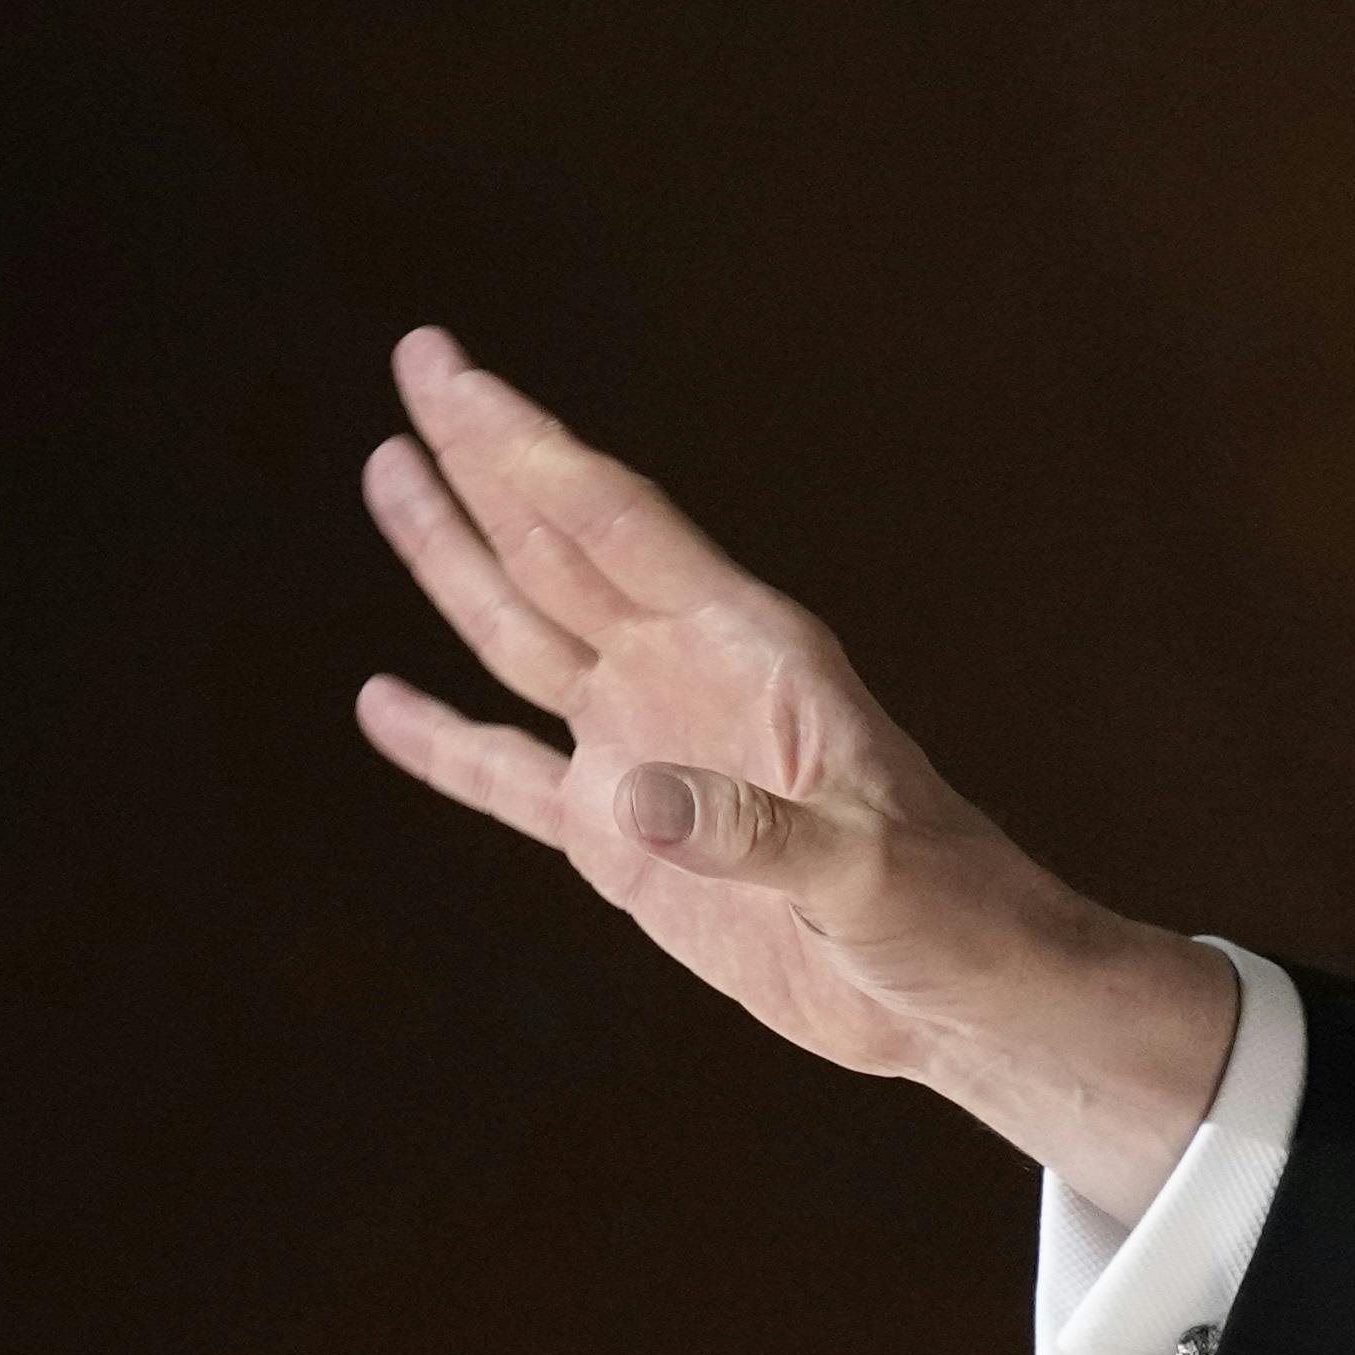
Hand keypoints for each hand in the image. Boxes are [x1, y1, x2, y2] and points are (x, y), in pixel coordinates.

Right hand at [350, 328, 1236, 1216]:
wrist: (969, 996)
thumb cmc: (951, 914)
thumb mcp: (866, 874)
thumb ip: (754, 836)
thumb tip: (629, 799)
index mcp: (756, 654)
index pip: (618, 526)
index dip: (529, 448)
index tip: (451, 372)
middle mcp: (693, 680)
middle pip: (561, 548)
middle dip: (485, 458)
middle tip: (419, 359)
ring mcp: (654, 753)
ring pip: (528, 634)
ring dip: (457, 559)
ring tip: (389, 471)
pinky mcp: (628, 845)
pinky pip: (513, 778)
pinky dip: (446, 743)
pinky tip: (385, 701)